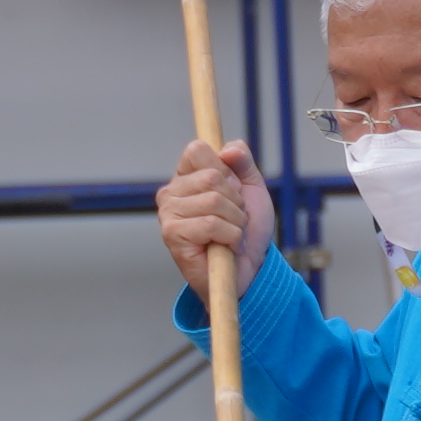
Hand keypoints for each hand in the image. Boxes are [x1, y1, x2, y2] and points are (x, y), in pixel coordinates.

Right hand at [156, 137, 265, 290]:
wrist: (249, 271)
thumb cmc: (246, 232)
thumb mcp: (252, 189)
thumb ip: (243, 161)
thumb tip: (229, 149)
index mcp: (185, 177)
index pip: (197, 150)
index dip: (225, 170)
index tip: (231, 192)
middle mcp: (170, 193)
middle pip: (211, 176)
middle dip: (236, 201)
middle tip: (234, 220)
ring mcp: (168, 214)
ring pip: (214, 201)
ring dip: (236, 221)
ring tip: (231, 236)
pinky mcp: (172, 235)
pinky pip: (211, 224)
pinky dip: (231, 237)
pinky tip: (226, 247)